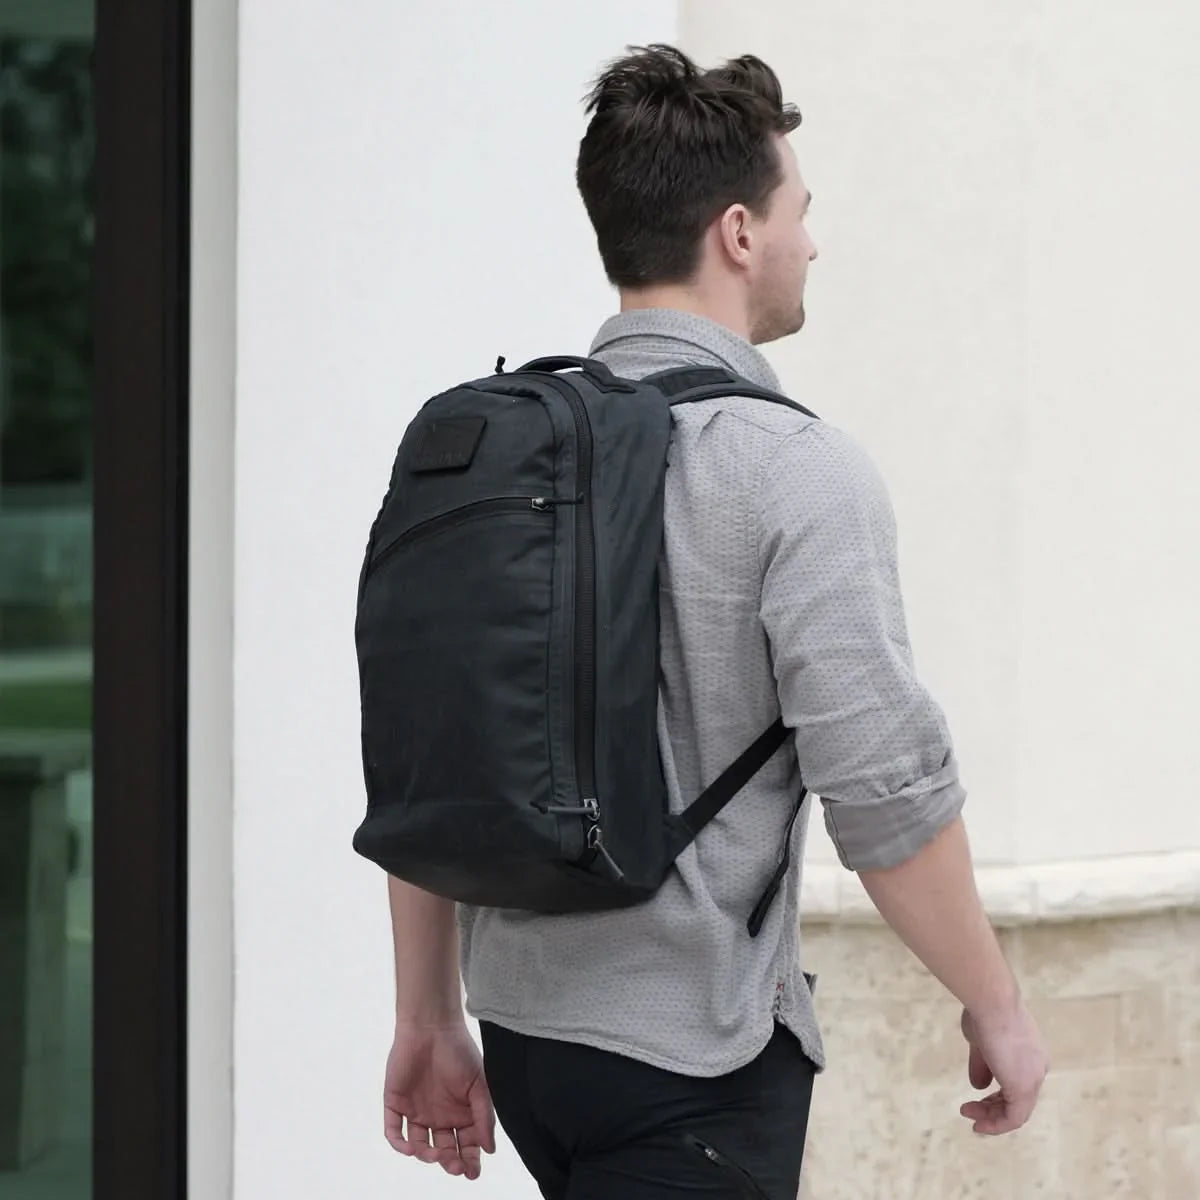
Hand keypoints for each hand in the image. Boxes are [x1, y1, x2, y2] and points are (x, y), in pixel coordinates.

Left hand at [384, 1022, 496, 1179]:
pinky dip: (400, 1144)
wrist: (431, 1027)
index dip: (470, 1161)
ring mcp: (416, 1111)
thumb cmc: (459, 1051)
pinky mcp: (395, 1104)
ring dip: (427, 1156)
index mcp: (461, 1113)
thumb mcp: (480, 1084)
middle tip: (456, 1166)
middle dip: (450, 1162)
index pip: (466, 1146)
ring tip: (436, 1154)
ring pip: (419, 1146)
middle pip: (444, 1151)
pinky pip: (394, 1132)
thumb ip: (484, 1117)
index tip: (472, 1173)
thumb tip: (490, 1150)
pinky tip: (410, 1148)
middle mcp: (439, 1116)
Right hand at [959, 1000, 1048, 1134]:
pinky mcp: (1024, 1088)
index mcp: (1031, 1055)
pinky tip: (978, 1123)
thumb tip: (978, 1086)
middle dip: (992, 1107)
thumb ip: (982, 1065)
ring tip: (968, 1115)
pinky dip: (996, 1125)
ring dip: (991, 1118)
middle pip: (1019, 1099)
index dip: (997, 1092)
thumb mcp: (980, 1041)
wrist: (992, 1001)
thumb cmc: (984, 1013)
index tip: (977, 1095)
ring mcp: (1033, 1079)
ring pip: (1016, 1111)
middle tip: (969, 1109)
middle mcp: (1037, 1069)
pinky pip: (1014, 1118)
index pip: (1017, 1081)